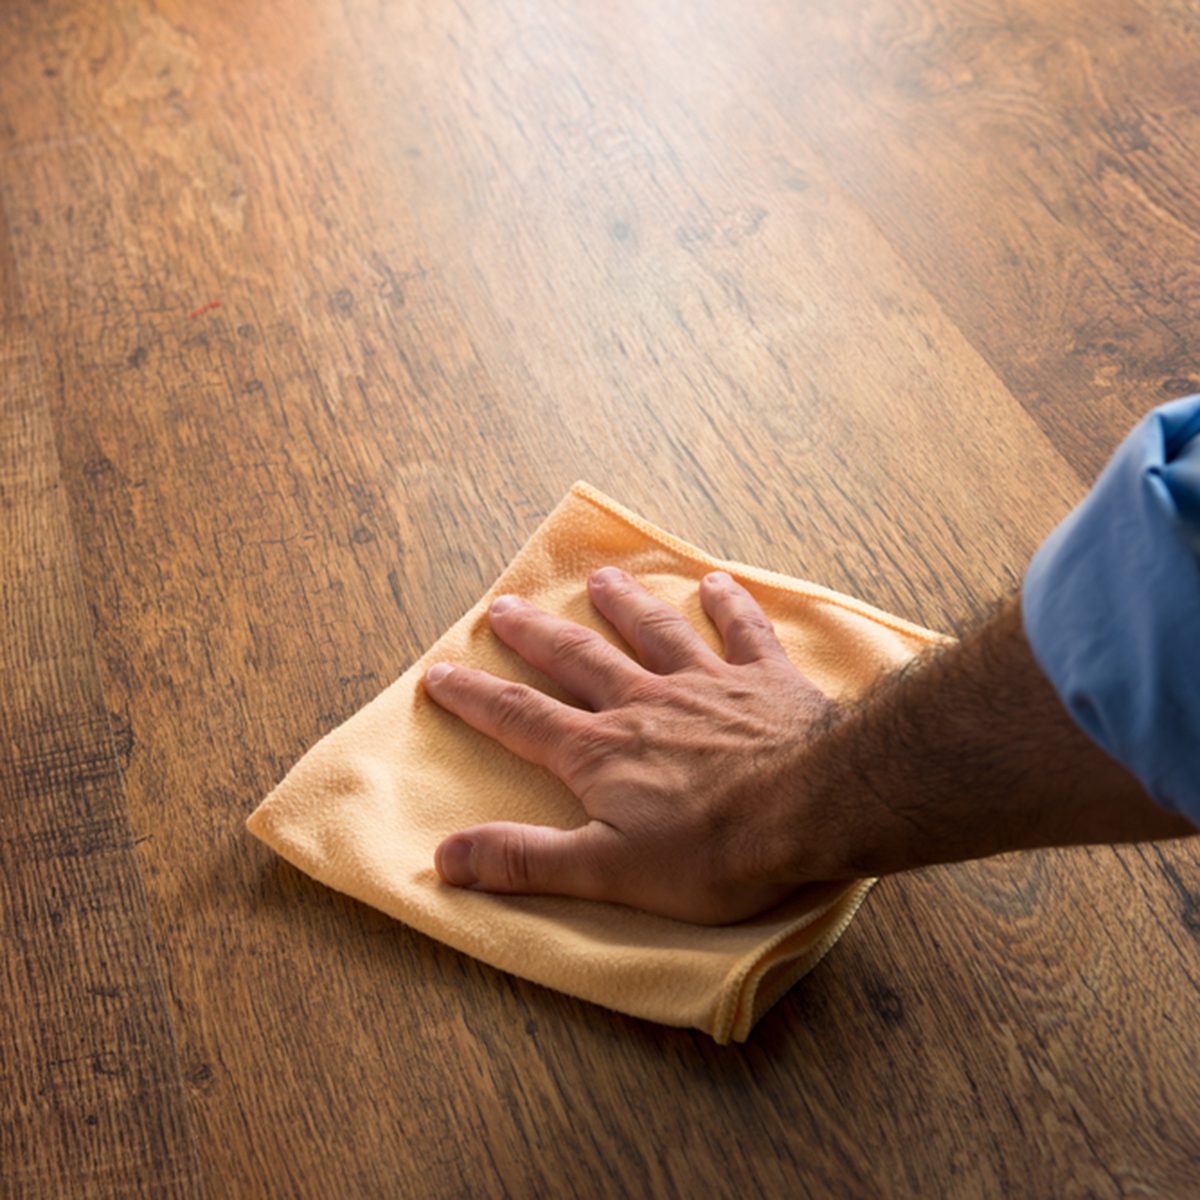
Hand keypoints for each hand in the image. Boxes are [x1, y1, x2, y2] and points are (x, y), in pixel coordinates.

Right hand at [423, 567, 836, 923]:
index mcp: (601, 751)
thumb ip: (526, 860)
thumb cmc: (713, 851)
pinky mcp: (766, 680)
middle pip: (578, 658)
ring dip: (625, 603)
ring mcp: (707, 684)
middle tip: (503, 607)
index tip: (440, 672)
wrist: (815, 808)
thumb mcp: (607, 872)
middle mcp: (645, 703)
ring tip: (602, 579)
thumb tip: (444, 857)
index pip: (520, 717)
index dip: (475, 696)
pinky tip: (716, 582)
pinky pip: (743, 632)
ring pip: (654, 631)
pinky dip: (729, 606)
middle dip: (535, 635)